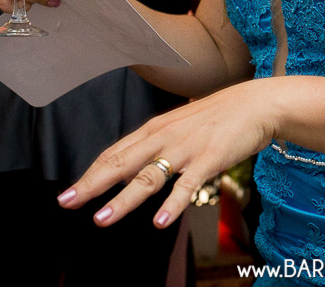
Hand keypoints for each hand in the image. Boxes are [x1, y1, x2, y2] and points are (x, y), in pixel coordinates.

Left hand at [56, 80, 276, 227]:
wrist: (256, 103)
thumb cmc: (219, 116)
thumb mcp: (181, 124)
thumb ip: (157, 144)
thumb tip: (132, 167)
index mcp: (156, 129)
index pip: (115, 153)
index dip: (90, 173)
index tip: (68, 193)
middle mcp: (165, 137)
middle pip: (122, 163)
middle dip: (92, 185)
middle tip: (67, 202)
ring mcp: (187, 148)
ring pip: (148, 177)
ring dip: (123, 200)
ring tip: (102, 219)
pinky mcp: (210, 159)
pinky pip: (188, 185)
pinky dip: (172, 205)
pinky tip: (160, 222)